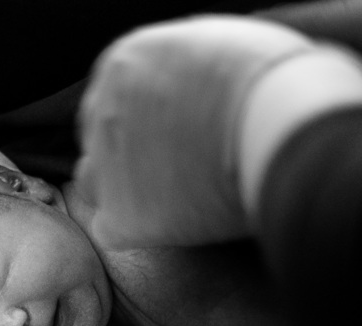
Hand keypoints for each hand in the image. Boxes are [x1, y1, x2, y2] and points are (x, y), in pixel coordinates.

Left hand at [75, 15, 313, 247]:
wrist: (284, 129)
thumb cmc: (272, 79)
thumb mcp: (216, 43)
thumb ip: (179, 63)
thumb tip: (179, 81)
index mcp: (124, 64)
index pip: (114, 94)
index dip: (144, 114)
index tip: (174, 128)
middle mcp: (102, 113)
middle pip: (101, 138)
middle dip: (131, 149)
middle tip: (178, 163)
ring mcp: (107, 168)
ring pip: (93, 184)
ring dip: (123, 189)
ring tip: (173, 194)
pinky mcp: (121, 217)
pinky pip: (109, 229)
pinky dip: (133, 230)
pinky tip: (170, 225)